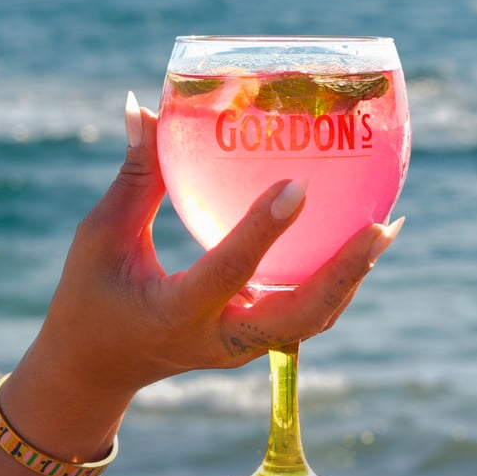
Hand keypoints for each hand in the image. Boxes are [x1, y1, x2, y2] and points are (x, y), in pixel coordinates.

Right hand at [13, 93, 402, 402]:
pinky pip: (302, 318)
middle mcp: (218, 339)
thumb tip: (145, 107)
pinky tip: (351, 248)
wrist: (98, 368)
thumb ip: (134, 178)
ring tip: (385, 231)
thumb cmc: (90, 298)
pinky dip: (333, 286)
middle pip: (299, 316)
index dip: (263, 230)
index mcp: (174, 313)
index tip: (299, 184)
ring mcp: (240, 350)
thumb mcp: (100, 237)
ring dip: (351, 279)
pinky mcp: (250, 345)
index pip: (227, 271)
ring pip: (311, 321)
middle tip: (385, 224)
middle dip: (346, 272)